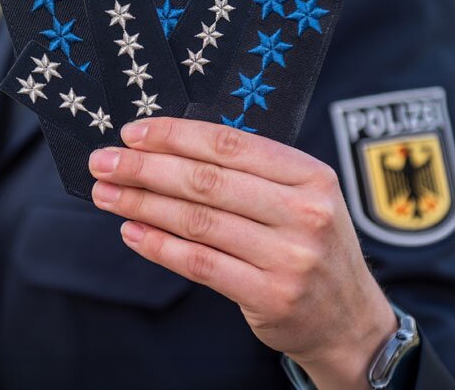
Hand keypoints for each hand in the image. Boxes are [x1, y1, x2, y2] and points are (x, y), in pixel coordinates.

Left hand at [88, 117, 396, 389]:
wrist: (348, 321)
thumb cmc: (312, 249)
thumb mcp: (303, 200)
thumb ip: (252, 174)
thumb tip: (171, 147)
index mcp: (312, 177)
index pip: (231, 145)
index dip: (175, 135)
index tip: (133, 133)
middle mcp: (305, 214)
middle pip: (208, 181)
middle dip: (146, 168)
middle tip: (105, 162)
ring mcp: (289, 258)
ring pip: (198, 222)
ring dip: (143, 205)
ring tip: (108, 195)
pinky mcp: (269, 296)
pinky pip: (200, 263)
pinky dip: (159, 246)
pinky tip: (132, 232)